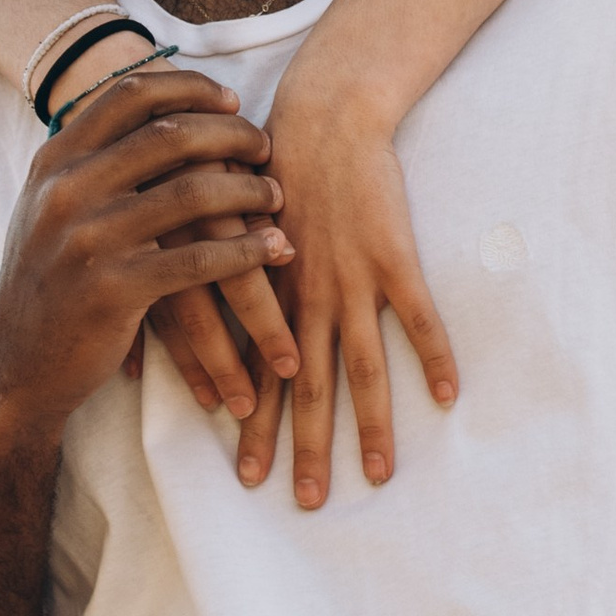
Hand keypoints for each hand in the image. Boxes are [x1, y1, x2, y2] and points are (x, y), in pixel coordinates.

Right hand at [0, 69, 292, 442]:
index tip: (232, 101)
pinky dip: (246, 249)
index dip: (191, 88)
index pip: (129, 94)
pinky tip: (274, 247)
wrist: (17, 365)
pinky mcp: (114, 290)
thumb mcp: (51, 209)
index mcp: (55, 160)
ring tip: (276, 197)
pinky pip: (198, 260)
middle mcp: (67, 190)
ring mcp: (88, 240)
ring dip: (249, 190)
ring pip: (192, 193)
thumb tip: (160, 114)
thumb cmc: (49, 282)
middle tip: (264, 147)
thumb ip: (91, 162)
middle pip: (169, 134)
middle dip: (232, 135)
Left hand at [229, 90, 456, 503]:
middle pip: (304, 386)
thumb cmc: (268, 164)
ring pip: (361, 366)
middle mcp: (303, 294)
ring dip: (370, 424)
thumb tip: (168, 324)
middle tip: (306, 501)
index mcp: (259, 288)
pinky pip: (418, 316)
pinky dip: (434, 356)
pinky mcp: (393, 254)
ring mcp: (350, 277)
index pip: (254, 372)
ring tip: (377, 475)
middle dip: (304, 446)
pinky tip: (447, 397)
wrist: (321, 113)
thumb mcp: (220, 223)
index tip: (247, 477)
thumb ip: (207, 279)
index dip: (253, 425)